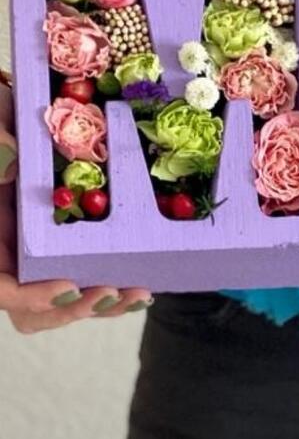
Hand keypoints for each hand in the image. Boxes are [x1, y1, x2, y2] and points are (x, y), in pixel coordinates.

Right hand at [0, 80, 151, 332]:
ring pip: (65, 301)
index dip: (30, 297)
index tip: (68, 288)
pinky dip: (113, 283)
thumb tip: (9, 162)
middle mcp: (8, 260)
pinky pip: (88, 276)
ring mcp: (36, 258)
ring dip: (102, 304)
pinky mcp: (66, 249)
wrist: (9, 128)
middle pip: (34, 310)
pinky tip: (144, 283)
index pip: (0, 290)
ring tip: (138, 293)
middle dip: (75, 308)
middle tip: (112, 292)